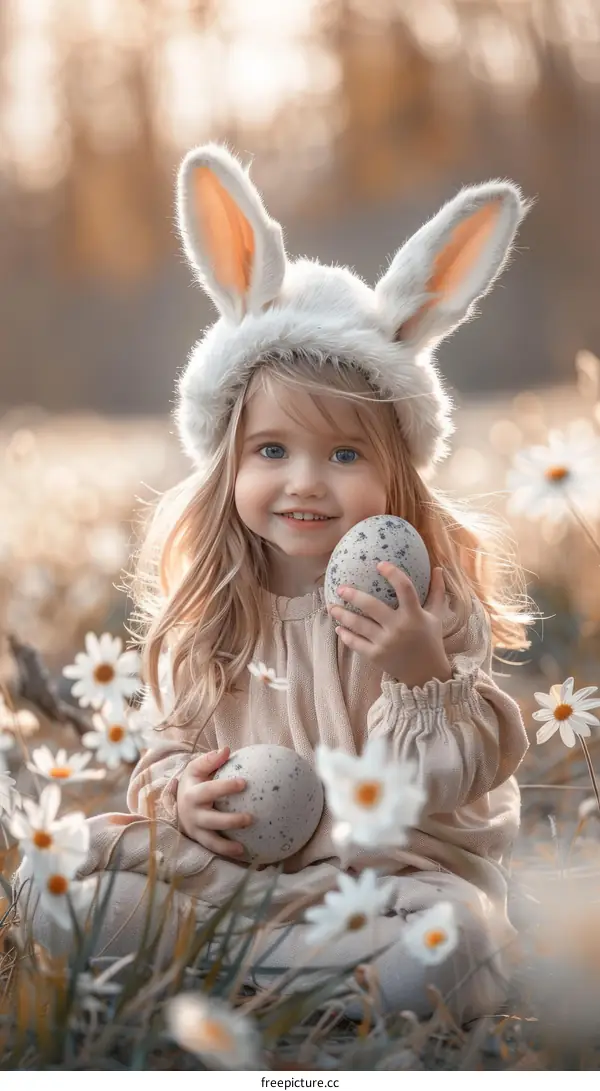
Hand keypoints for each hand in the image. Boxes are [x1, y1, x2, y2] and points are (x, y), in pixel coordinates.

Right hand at [177, 747, 252, 857]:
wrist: (178, 804)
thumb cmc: (194, 783)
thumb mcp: (197, 768)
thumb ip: (210, 760)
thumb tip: (226, 750)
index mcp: (192, 794)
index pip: (209, 790)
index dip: (225, 787)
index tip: (245, 783)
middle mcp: (192, 814)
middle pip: (211, 820)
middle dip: (230, 821)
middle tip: (251, 818)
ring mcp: (196, 830)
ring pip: (210, 841)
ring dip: (226, 846)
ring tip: (243, 848)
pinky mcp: (200, 841)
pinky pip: (214, 849)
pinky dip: (226, 853)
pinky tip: (244, 854)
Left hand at [327, 563, 451, 688]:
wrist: (426, 674)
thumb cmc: (430, 640)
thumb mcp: (436, 616)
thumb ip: (437, 592)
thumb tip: (437, 568)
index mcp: (414, 615)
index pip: (405, 588)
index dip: (392, 574)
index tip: (379, 564)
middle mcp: (398, 627)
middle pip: (371, 606)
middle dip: (352, 595)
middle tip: (340, 588)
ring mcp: (385, 643)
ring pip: (358, 624)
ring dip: (342, 614)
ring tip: (332, 606)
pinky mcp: (376, 656)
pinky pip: (356, 643)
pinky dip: (345, 635)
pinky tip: (339, 628)